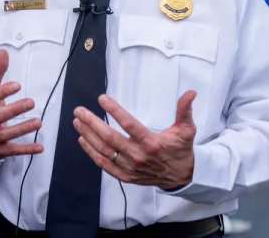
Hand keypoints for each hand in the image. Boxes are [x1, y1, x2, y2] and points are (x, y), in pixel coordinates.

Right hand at [0, 49, 43, 157]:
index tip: (17, 85)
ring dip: (22, 129)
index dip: (2, 92)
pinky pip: (11, 151)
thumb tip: (3, 52)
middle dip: (14, 110)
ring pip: (4, 135)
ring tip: (38, 122)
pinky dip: (25, 150)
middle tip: (31, 102)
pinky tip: (40, 147)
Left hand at [73, 91, 196, 189]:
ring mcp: (130, 167)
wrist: (182, 176)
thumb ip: (184, 110)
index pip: (129, 124)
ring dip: (88, 136)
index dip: (114, 110)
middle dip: (92, 123)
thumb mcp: (186, 129)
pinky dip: (92, 153)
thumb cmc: (181, 150)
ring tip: (77, 122)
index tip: (102, 99)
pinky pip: (105, 165)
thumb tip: (190, 93)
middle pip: (110, 138)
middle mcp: (138, 156)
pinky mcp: (126, 176)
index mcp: (151, 143)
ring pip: (104, 151)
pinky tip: (83, 141)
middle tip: (80, 111)